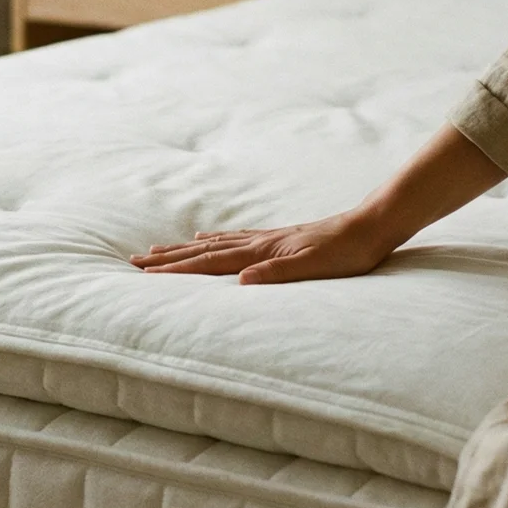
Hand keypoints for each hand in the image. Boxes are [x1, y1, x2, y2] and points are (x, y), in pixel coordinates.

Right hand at [130, 209, 405, 283]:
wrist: (372, 226)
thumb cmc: (347, 253)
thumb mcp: (315, 267)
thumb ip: (278, 274)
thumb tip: (241, 282)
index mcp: (262, 252)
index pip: (210, 263)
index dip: (175, 269)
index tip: (144, 273)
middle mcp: (258, 242)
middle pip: (203, 250)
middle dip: (168, 257)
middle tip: (135, 260)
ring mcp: (267, 238)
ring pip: (214, 243)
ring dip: (184, 248)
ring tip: (158, 248)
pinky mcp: (279, 237)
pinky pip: (234, 238)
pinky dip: (213, 240)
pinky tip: (208, 238)